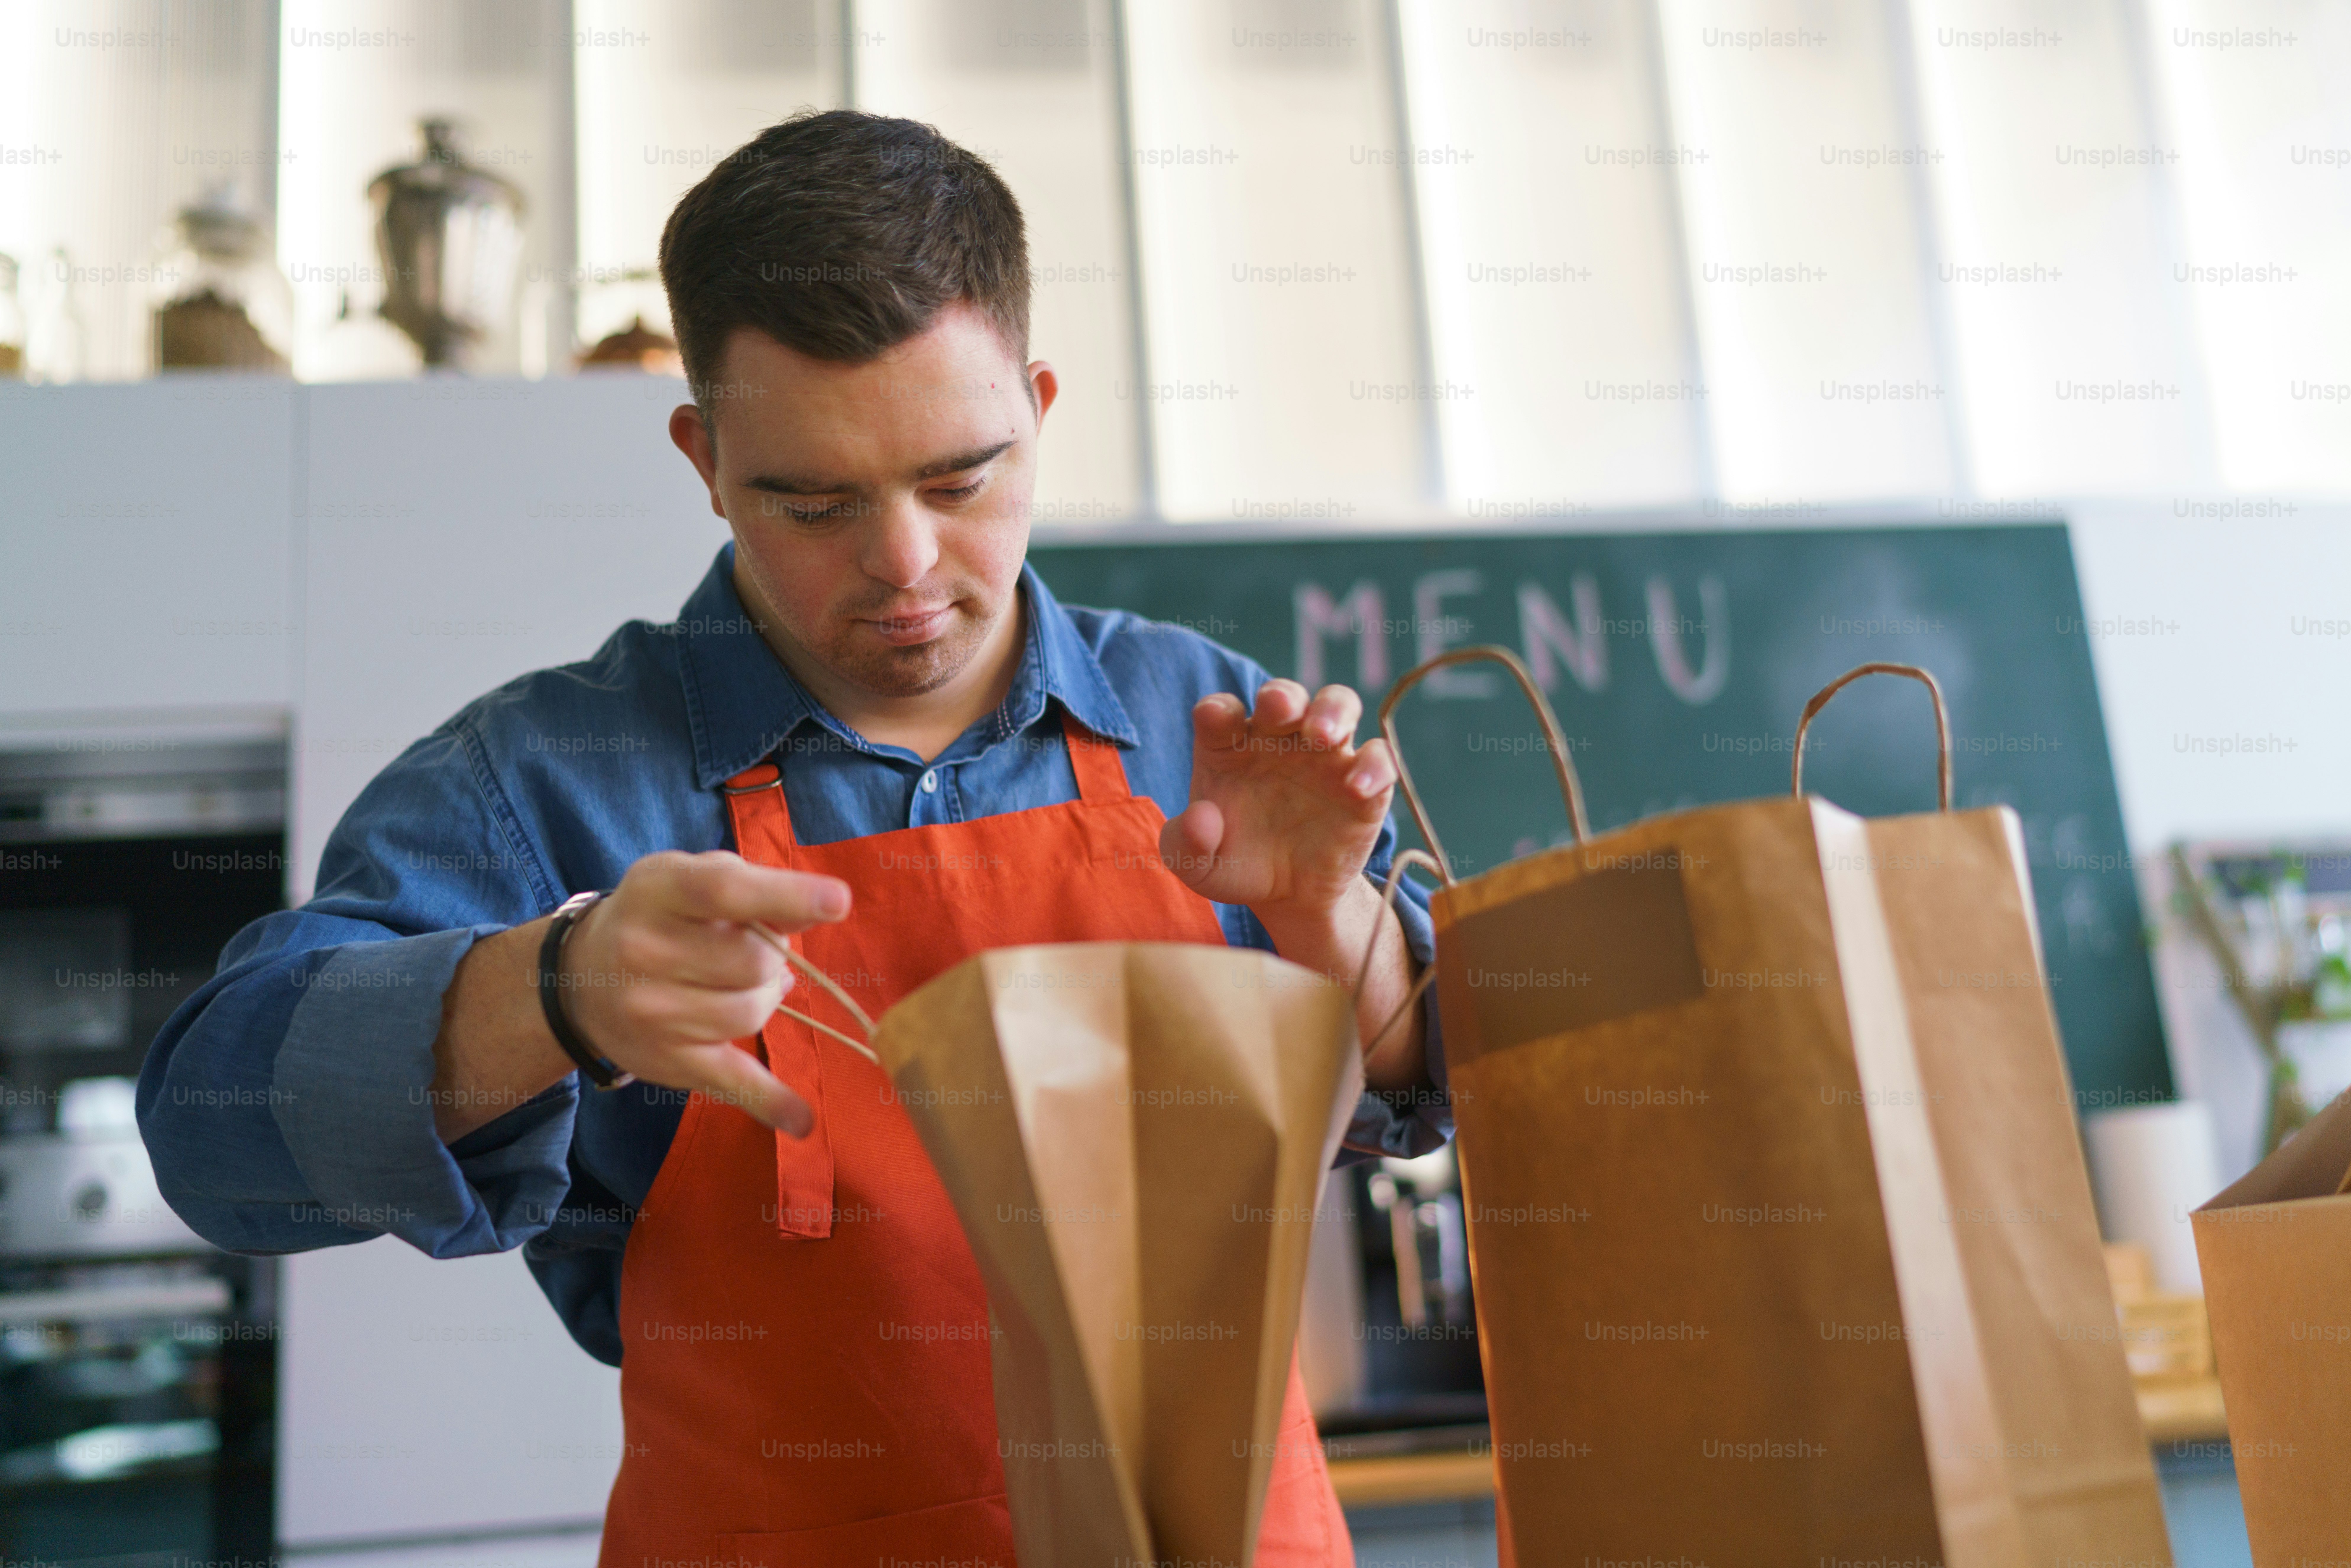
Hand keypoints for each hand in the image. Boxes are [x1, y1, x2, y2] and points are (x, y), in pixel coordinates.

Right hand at [562, 850, 851, 1133]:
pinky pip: (732, 1084)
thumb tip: (822, 910)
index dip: (785, 897)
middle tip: (750, 950)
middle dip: (772, 955)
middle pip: (752, 961)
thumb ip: (757, 889)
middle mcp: (644, 952)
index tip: (839, 903)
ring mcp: (652, 1014)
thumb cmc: (661, 916)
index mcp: (659, 890)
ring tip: (740, 985)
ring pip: (752, 1012)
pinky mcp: (669, 1063)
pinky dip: (771, 1104)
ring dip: (765, 997)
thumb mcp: (695, 878)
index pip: (725, 891)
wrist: (583, 977)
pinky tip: (801, 1121)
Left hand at [1159, 680, 1397, 926]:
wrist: (1288, 895)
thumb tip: (1200, 818)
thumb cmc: (1238, 863)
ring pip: (1338, 705)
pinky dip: (1374, 766)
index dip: (1218, 711)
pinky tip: (1357, 788)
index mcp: (1230, 746)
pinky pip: (1378, 759)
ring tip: (1322, 735)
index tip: (1214, 720)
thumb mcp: (1199, 867)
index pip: (1220, 713)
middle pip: (1284, 696)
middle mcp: (1278, 740)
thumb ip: (1185, 844)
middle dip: (1282, 695)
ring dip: (1331, 711)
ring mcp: (1324, 757)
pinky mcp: (1364, 784)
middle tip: (1279, 707)